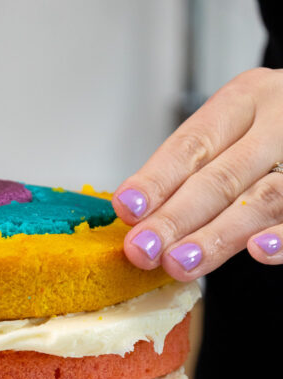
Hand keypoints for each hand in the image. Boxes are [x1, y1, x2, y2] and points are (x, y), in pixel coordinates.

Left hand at [112, 67, 282, 278]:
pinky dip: (282, 239)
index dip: (158, 178)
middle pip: (222, 175)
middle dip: (176, 217)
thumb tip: (136, 217)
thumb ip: (191, 171)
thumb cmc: (267, 139)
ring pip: (263, 199)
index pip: (194, 142)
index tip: (127, 208)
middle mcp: (280, 121)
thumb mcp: (232, 134)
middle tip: (143, 250)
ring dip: (217, 236)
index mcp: (247, 99)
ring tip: (179, 263)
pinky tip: (258, 251)